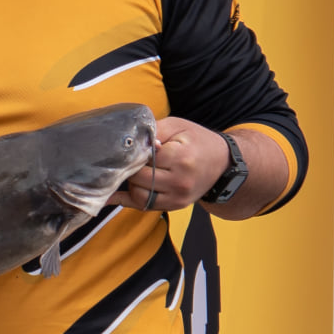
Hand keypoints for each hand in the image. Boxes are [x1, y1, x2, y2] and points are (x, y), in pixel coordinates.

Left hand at [108, 115, 230, 211]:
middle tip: (134, 159)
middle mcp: (180, 181)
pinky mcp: (174, 206)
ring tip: (137, 171)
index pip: (145, 158)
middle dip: (132, 168)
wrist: (222, 163)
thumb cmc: (197, 141)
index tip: (135, 148)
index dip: (137, 152)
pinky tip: (111, 196)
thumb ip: (153, 132)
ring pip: (138, 194)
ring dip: (131, 183)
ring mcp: (177, 197)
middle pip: (139, 177)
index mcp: (181, 158)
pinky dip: (127, 199)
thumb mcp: (177, 126)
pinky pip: (143, 205)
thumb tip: (131, 143)